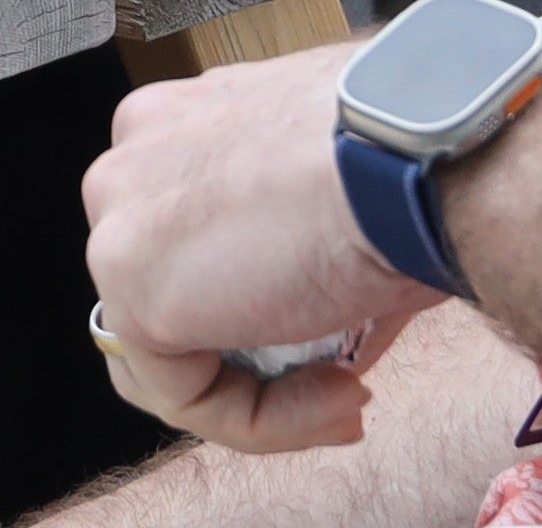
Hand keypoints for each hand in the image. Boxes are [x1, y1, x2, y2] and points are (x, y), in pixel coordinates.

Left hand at [78, 45, 439, 453]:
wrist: (419, 156)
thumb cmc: (411, 157)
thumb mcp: (347, 195)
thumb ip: (301, 250)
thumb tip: (319, 337)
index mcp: (182, 121)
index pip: (185, 238)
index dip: (259, 304)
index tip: (345, 331)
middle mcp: (136, 157)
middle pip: (165, 296)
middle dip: (252, 359)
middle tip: (344, 385)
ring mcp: (122, 221)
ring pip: (169, 356)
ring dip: (263, 401)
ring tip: (346, 399)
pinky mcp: (135, 291)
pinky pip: (185, 396)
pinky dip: (263, 420)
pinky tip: (338, 398)